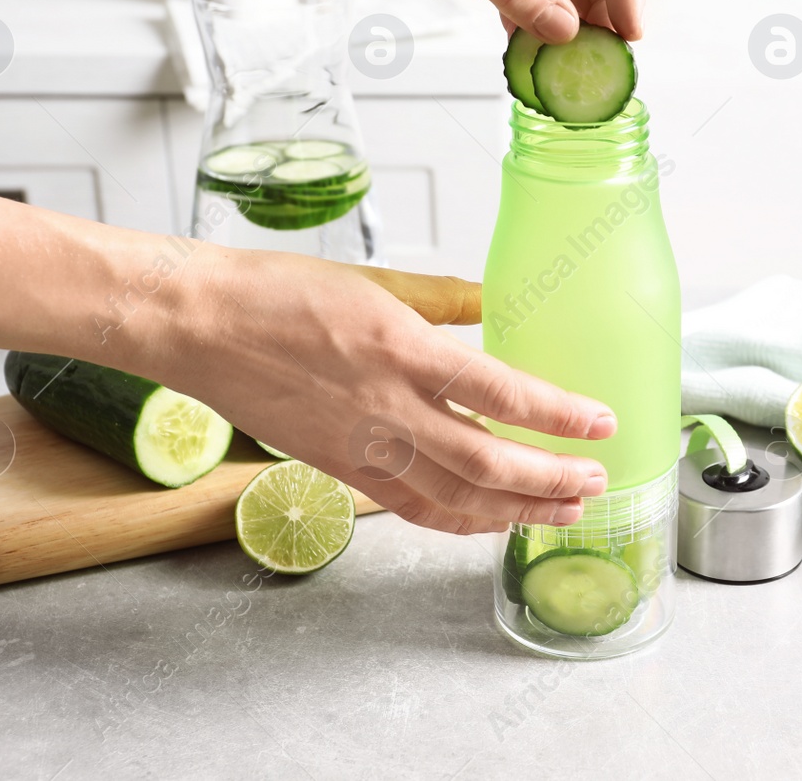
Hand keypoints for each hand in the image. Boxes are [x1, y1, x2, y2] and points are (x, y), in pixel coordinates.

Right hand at [149, 249, 615, 534]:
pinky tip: (490, 520)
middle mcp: (387, 407)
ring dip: (517, 510)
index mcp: (402, 349)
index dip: (560, 416)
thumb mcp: (376, 282)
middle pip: (488, 463)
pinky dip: (459, 520)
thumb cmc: (277, 294)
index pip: (502, 394)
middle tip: (596, 482)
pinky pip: (411, 507)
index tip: (601, 423)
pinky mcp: (340, 467)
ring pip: (455, 498)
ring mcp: (362, 446)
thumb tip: (498, 306)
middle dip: (552, 479)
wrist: (199, 326)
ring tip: (562, 510)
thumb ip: (445, 300)